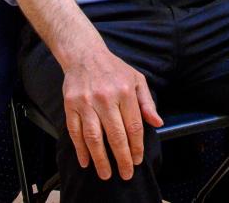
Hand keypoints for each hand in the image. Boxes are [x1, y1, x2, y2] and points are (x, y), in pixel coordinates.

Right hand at [62, 46, 162, 180]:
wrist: (84, 55)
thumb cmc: (114, 69)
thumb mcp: (136, 79)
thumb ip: (147, 103)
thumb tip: (157, 123)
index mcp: (125, 91)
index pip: (134, 126)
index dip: (136, 146)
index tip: (137, 160)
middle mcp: (106, 97)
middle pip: (116, 135)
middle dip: (122, 158)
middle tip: (126, 174)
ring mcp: (86, 102)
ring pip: (94, 137)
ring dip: (100, 159)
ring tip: (106, 173)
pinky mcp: (71, 105)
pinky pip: (75, 131)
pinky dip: (80, 149)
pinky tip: (86, 161)